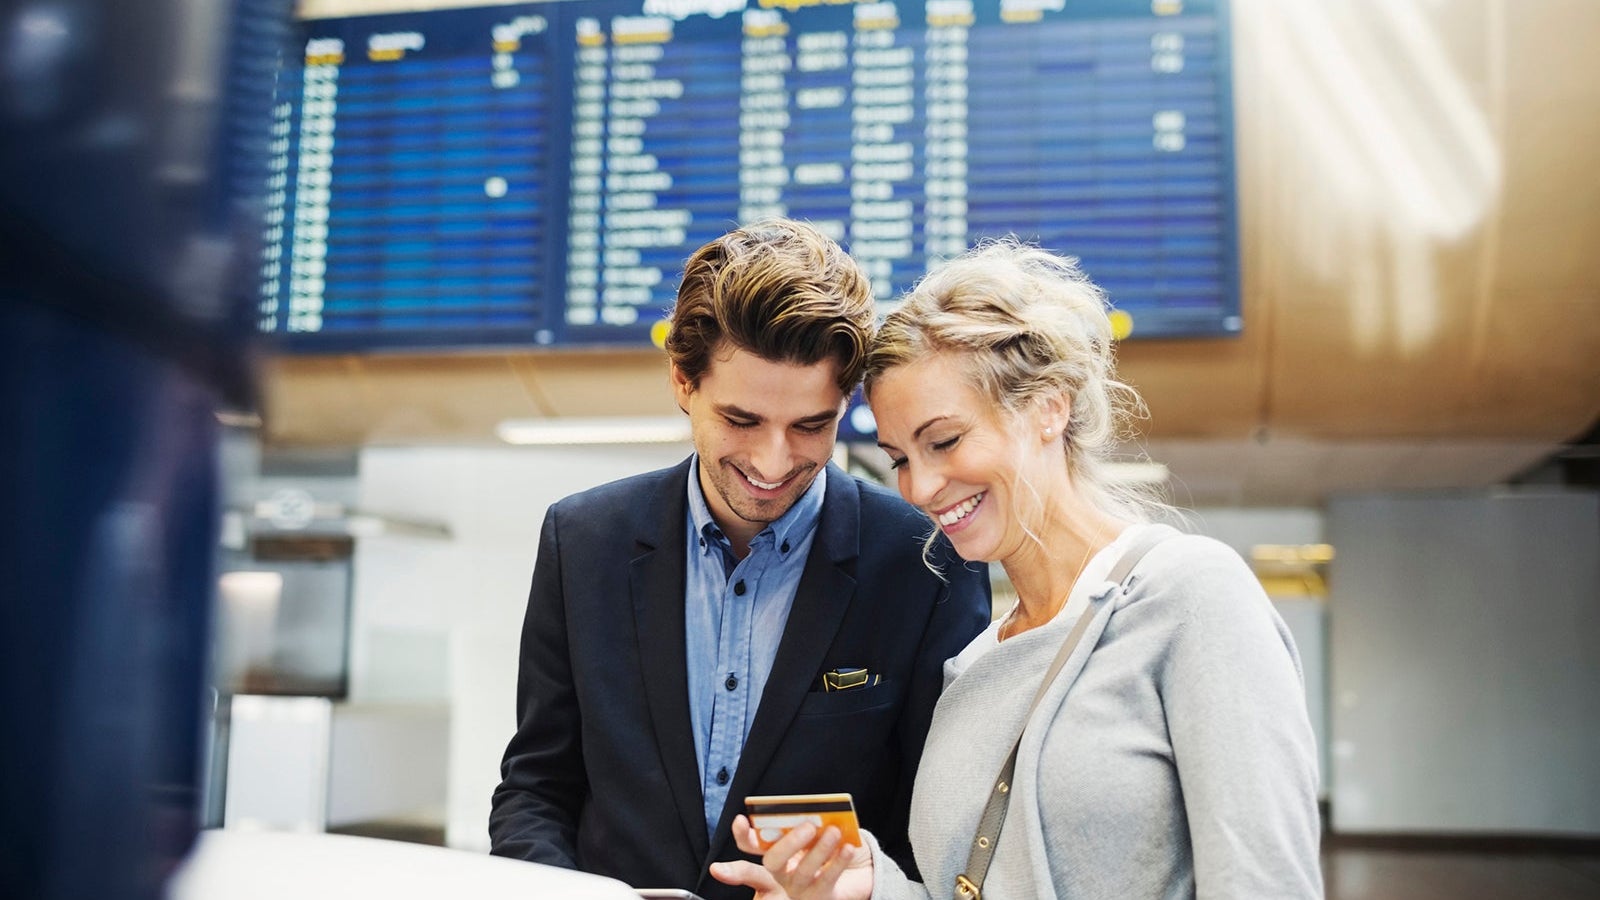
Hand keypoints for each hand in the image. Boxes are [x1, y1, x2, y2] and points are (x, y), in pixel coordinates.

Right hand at [708, 814, 873, 899]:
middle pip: (772, 862)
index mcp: (777, 853)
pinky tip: (847, 848)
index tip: (741, 819)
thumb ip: (811, 822)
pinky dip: (838, 862)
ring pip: (802, 871)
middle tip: (808, 826)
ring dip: (819, 850)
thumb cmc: (834, 843)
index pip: (751, 845)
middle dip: (788, 844)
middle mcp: (782, 873)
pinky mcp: (821, 898)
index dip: (744, 835)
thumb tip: (812, 813)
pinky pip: (827, 880)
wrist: (861, 868)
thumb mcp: (821, 828)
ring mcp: (799, 889)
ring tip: (834, 831)